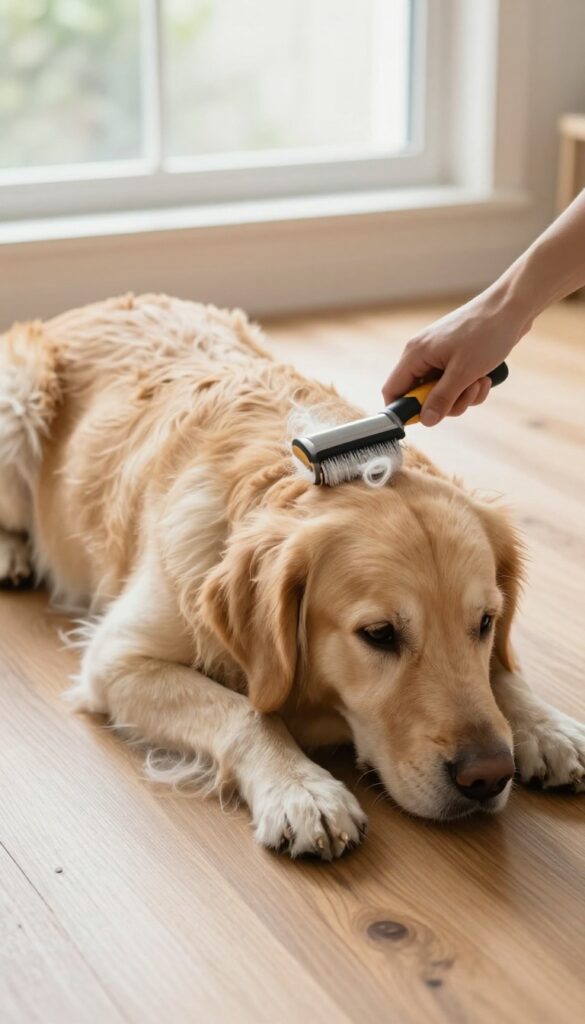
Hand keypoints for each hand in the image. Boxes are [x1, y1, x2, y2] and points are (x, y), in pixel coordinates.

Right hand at [382, 290, 528, 424]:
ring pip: (442, 393)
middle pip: (421, 396)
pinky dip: (470, 387)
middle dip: (446, 403)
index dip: (404, 409)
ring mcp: (440, 356)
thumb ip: (441, 399)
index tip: (426, 418)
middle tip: (465, 395)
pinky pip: (455, 384)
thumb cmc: (486, 333)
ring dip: (463, 396)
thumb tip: (425, 420)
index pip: (393, 389)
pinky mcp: (456, 358)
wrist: (512, 308)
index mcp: (416, 354)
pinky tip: (485, 378)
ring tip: (479, 382)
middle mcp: (423, 355)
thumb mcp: (463, 372)